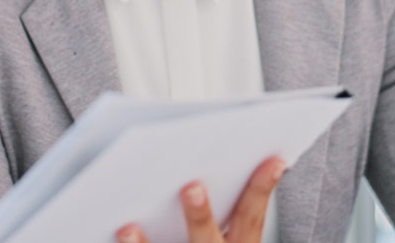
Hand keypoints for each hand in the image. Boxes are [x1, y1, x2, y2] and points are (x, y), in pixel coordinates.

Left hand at [114, 156, 287, 242]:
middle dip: (200, 216)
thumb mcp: (227, 234)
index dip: (263, 188)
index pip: (252, 217)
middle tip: (191, 186)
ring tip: (128, 227)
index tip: (274, 161)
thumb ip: (223, 208)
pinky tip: (121, 233)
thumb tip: (195, 165)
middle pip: (208, 241)